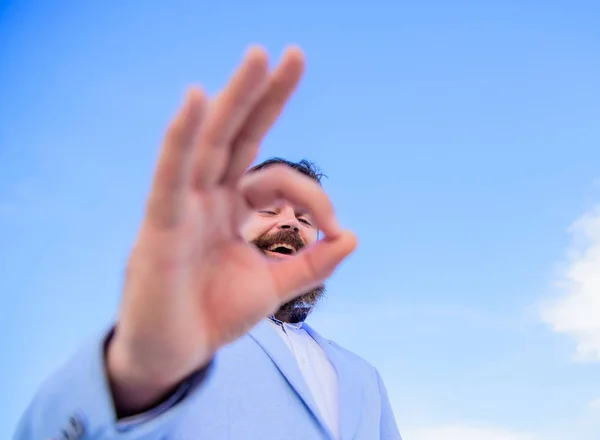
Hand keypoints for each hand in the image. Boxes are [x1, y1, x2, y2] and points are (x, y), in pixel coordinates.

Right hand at [107, 46, 356, 412]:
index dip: (313, 196)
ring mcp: (181, 206)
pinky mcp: (159, 225)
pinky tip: (195, 98)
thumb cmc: (213, 314)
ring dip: (233, 98)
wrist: (174, 355)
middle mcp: (205, 197)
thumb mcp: (274, 287)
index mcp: (231, 208)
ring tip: (258, 56)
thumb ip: (311, 262)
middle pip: (235, 135)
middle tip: (290, 54)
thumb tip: (353, 236)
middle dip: (262, 95)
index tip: (335, 228)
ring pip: (207, 142)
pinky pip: (170, 174)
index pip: (276, 179)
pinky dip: (181, 137)